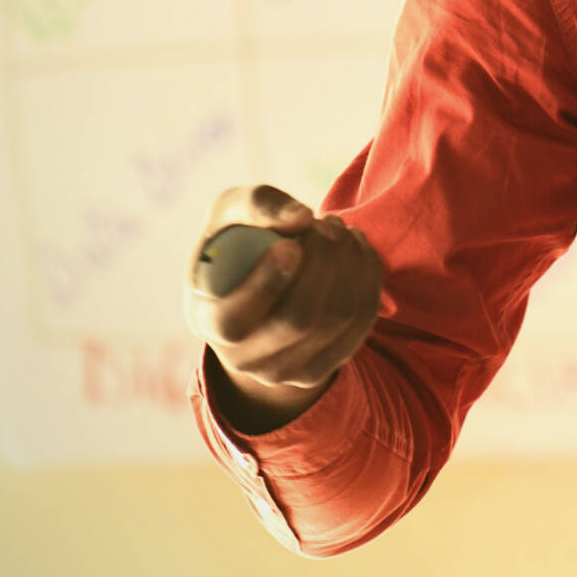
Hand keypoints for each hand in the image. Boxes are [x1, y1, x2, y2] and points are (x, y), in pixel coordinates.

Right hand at [184, 184, 384, 430]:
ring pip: (338, 318)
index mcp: (209, 321)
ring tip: (338, 229)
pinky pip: (362, 321)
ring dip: (349, 262)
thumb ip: (256, 205)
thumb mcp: (229, 215)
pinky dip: (367, 277)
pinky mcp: (323, 367)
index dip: (266, 284)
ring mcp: (286, 371)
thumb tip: (301, 219)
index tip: (291, 245)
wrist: (255, 289)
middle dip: (322, 261)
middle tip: (324, 222)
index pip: (234, 322)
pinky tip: (355, 248)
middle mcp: (244, 359)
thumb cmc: (236, 244)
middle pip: (298, 319)